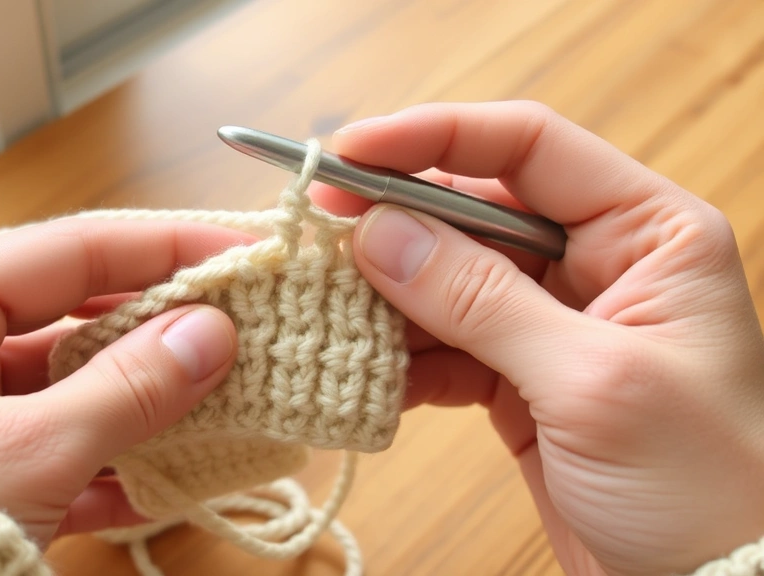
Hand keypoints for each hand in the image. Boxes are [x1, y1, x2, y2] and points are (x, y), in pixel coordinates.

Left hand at [0, 218, 249, 546]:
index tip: (239, 255)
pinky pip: (60, 448)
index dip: (163, 250)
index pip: (70, 252)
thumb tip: (213, 333)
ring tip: (223, 399)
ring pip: (75, 388)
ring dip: (146, 403)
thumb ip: (129, 387)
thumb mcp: (30, 450)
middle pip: (76, 317)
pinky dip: (113, 464)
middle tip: (242, 327)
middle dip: (160, 331)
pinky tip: (168, 476)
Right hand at [313, 101, 763, 575]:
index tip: (347, 154)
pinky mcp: (517, 375)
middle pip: (472, 210)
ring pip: (445, 278)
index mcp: (648, 231)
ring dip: (384, 296)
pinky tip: (366, 370)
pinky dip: (400, 356)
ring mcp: (552, 319)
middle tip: (317, 236)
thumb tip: (378, 234)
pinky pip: (441, 343)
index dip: (431, 139)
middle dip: (392, 223)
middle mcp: (598, 261)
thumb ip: (482, 301)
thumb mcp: (592, 382)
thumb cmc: (700, 485)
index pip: (527, 147)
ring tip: (328, 311)